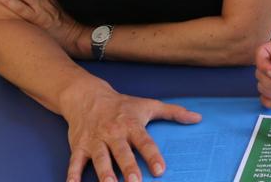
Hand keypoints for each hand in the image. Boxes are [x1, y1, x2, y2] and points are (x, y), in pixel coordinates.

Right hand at [61, 81, 200, 181]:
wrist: (87, 96)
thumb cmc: (122, 104)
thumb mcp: (148, 105)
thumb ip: (174, 112)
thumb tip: (198, 118)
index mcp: (131, 125)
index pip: (144, 142)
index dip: (153, 156)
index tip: (160, 170)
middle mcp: (113, 133)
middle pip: (122, 152)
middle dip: (128, 168)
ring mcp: (95, 141)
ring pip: (100, 159)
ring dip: (105, 174)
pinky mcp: (79, 147)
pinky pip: (75, 163)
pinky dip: (73, 175)